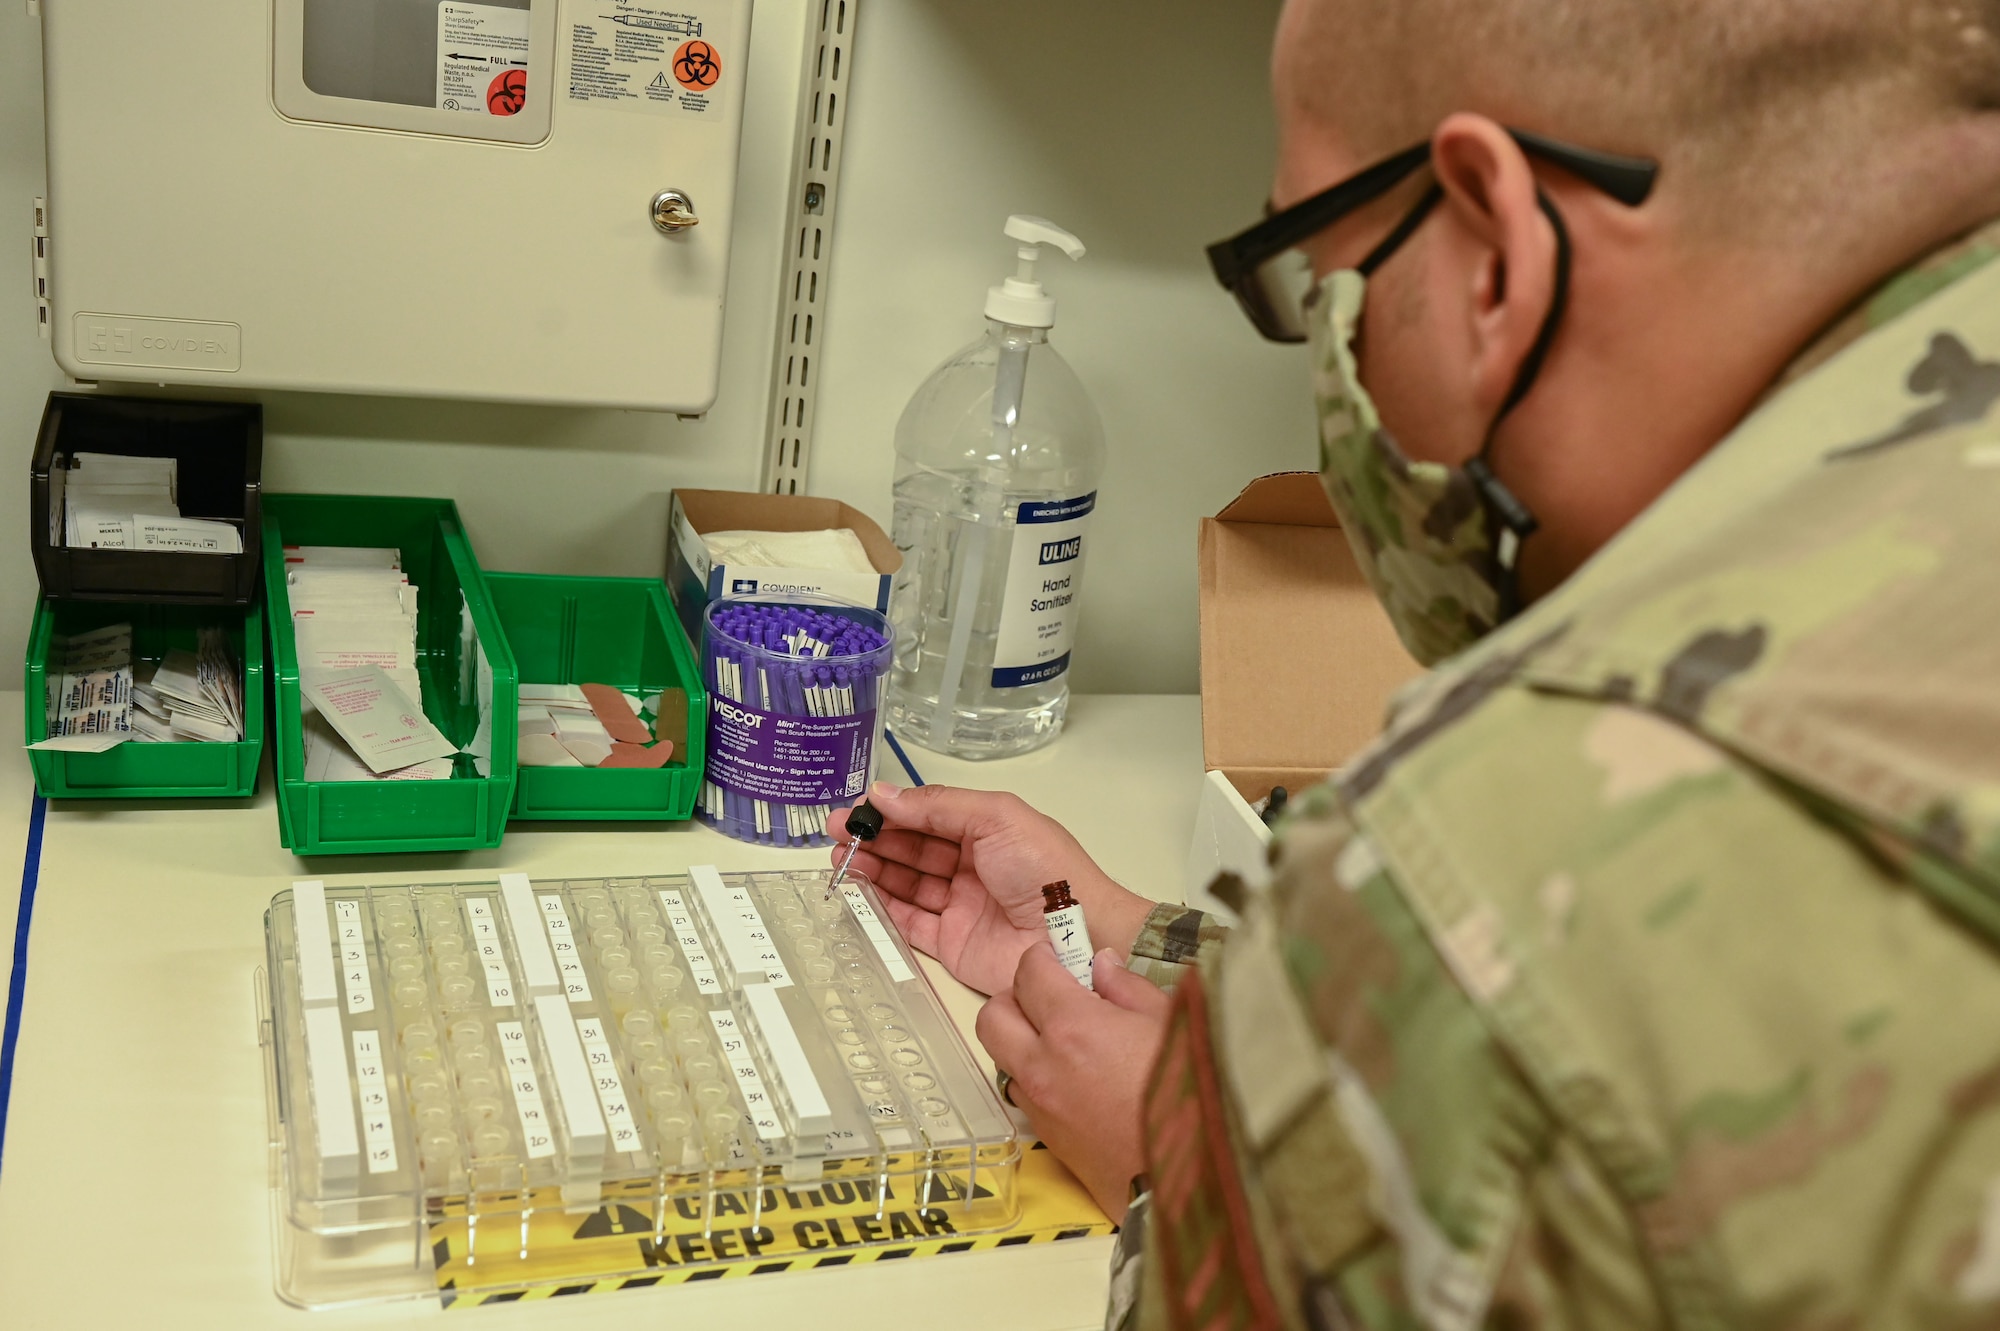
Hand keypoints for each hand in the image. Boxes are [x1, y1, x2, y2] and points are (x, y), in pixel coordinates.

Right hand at [829, 782, 1152, 996]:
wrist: (1074, 938)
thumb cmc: (1046, 871)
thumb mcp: (996, 818)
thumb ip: (938, 805)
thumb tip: (884, 795)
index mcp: (987, 831)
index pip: (929, 816)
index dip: (892, 811)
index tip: (857, 808)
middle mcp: (972, 866)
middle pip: (913, 849)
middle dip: (875, 839)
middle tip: (837, 832)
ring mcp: (960, 906)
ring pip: (906, 884)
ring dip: (873, 869)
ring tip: (841, 858)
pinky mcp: (952, 944)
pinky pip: (909, 923)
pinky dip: (882, 907)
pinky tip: (860, 889)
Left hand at [976, 944, 1170, 1220]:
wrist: (1193, 1180)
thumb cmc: (1192, 1098)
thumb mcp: (1173, 1024)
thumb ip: (1129, 988)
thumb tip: (1103, 966)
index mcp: (1073, 1026)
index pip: (1029, 972)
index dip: (1043, 956)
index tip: (1062, 956)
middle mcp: (1044, 1065)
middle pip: (993, 1015)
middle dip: (1016, 997)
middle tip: (1052, 996)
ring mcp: (1041, 1106)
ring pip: (1002, 1057)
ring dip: (1022, 1040)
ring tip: (1065, 1039)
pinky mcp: (1049, 1140)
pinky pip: (1024, 1095)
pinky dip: (1037, 1077)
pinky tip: (1076, 1078)